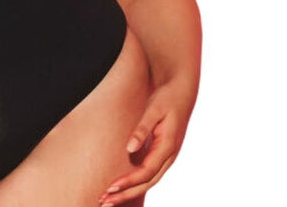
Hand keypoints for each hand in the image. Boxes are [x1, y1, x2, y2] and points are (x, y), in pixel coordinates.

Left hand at [97, 80, 194, 205]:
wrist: (182, 90)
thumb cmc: (167, 97)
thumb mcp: (154, 109)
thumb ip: (142, 129)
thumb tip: (129, 149)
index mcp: (168, 147)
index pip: (146, 171)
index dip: (128, 181)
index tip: (110, 188)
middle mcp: (169, 156)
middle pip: (146, 183)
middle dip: (126, 194)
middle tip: (104, 202)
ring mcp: (167, 156)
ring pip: (148, 181)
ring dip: (129, 191)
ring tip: (109, 199)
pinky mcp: (162, 152)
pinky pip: (149, 173)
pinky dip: (135, 182)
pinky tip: (122, 187)